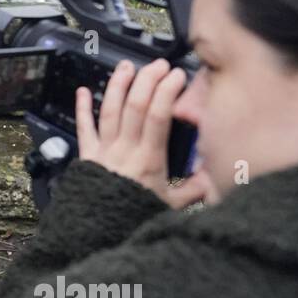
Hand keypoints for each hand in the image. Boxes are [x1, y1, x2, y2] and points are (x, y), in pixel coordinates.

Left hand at [75, 58, 214, 208]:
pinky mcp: (87, 156)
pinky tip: (83, 91)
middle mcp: (125, 150)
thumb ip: (194, 189)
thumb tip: (216, 177)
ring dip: (118, 86)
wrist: (99, 232)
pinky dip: (82, 108)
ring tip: (127, 67)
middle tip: (157, 66)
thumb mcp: (171, 206)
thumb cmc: (134, 217)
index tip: (176, 76)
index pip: (157, 117)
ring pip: (110, 111)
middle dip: (147, 81)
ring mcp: (104, 151)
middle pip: (134, 107)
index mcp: (149, 160)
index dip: (166, 92)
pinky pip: (83, 128)